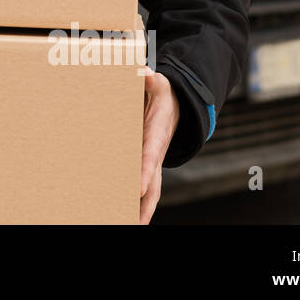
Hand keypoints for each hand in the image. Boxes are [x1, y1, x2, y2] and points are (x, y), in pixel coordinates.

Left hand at [140, 70, 178, 223]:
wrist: (176, 107)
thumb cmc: (162, 95)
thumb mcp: (159, 84)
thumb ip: (150, 80)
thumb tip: (143, 73)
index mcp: (156, 136)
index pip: (150, 156)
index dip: (145, 171)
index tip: (139, 186)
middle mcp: (155, 154)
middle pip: (152, 185)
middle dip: (144, 205)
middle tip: (134, 223)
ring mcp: (151, 164)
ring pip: (148, 193)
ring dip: (139, 212)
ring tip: (125, 226)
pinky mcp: (146, 167)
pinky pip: (141, 189)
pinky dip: (135, 205)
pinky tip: (123, 218)